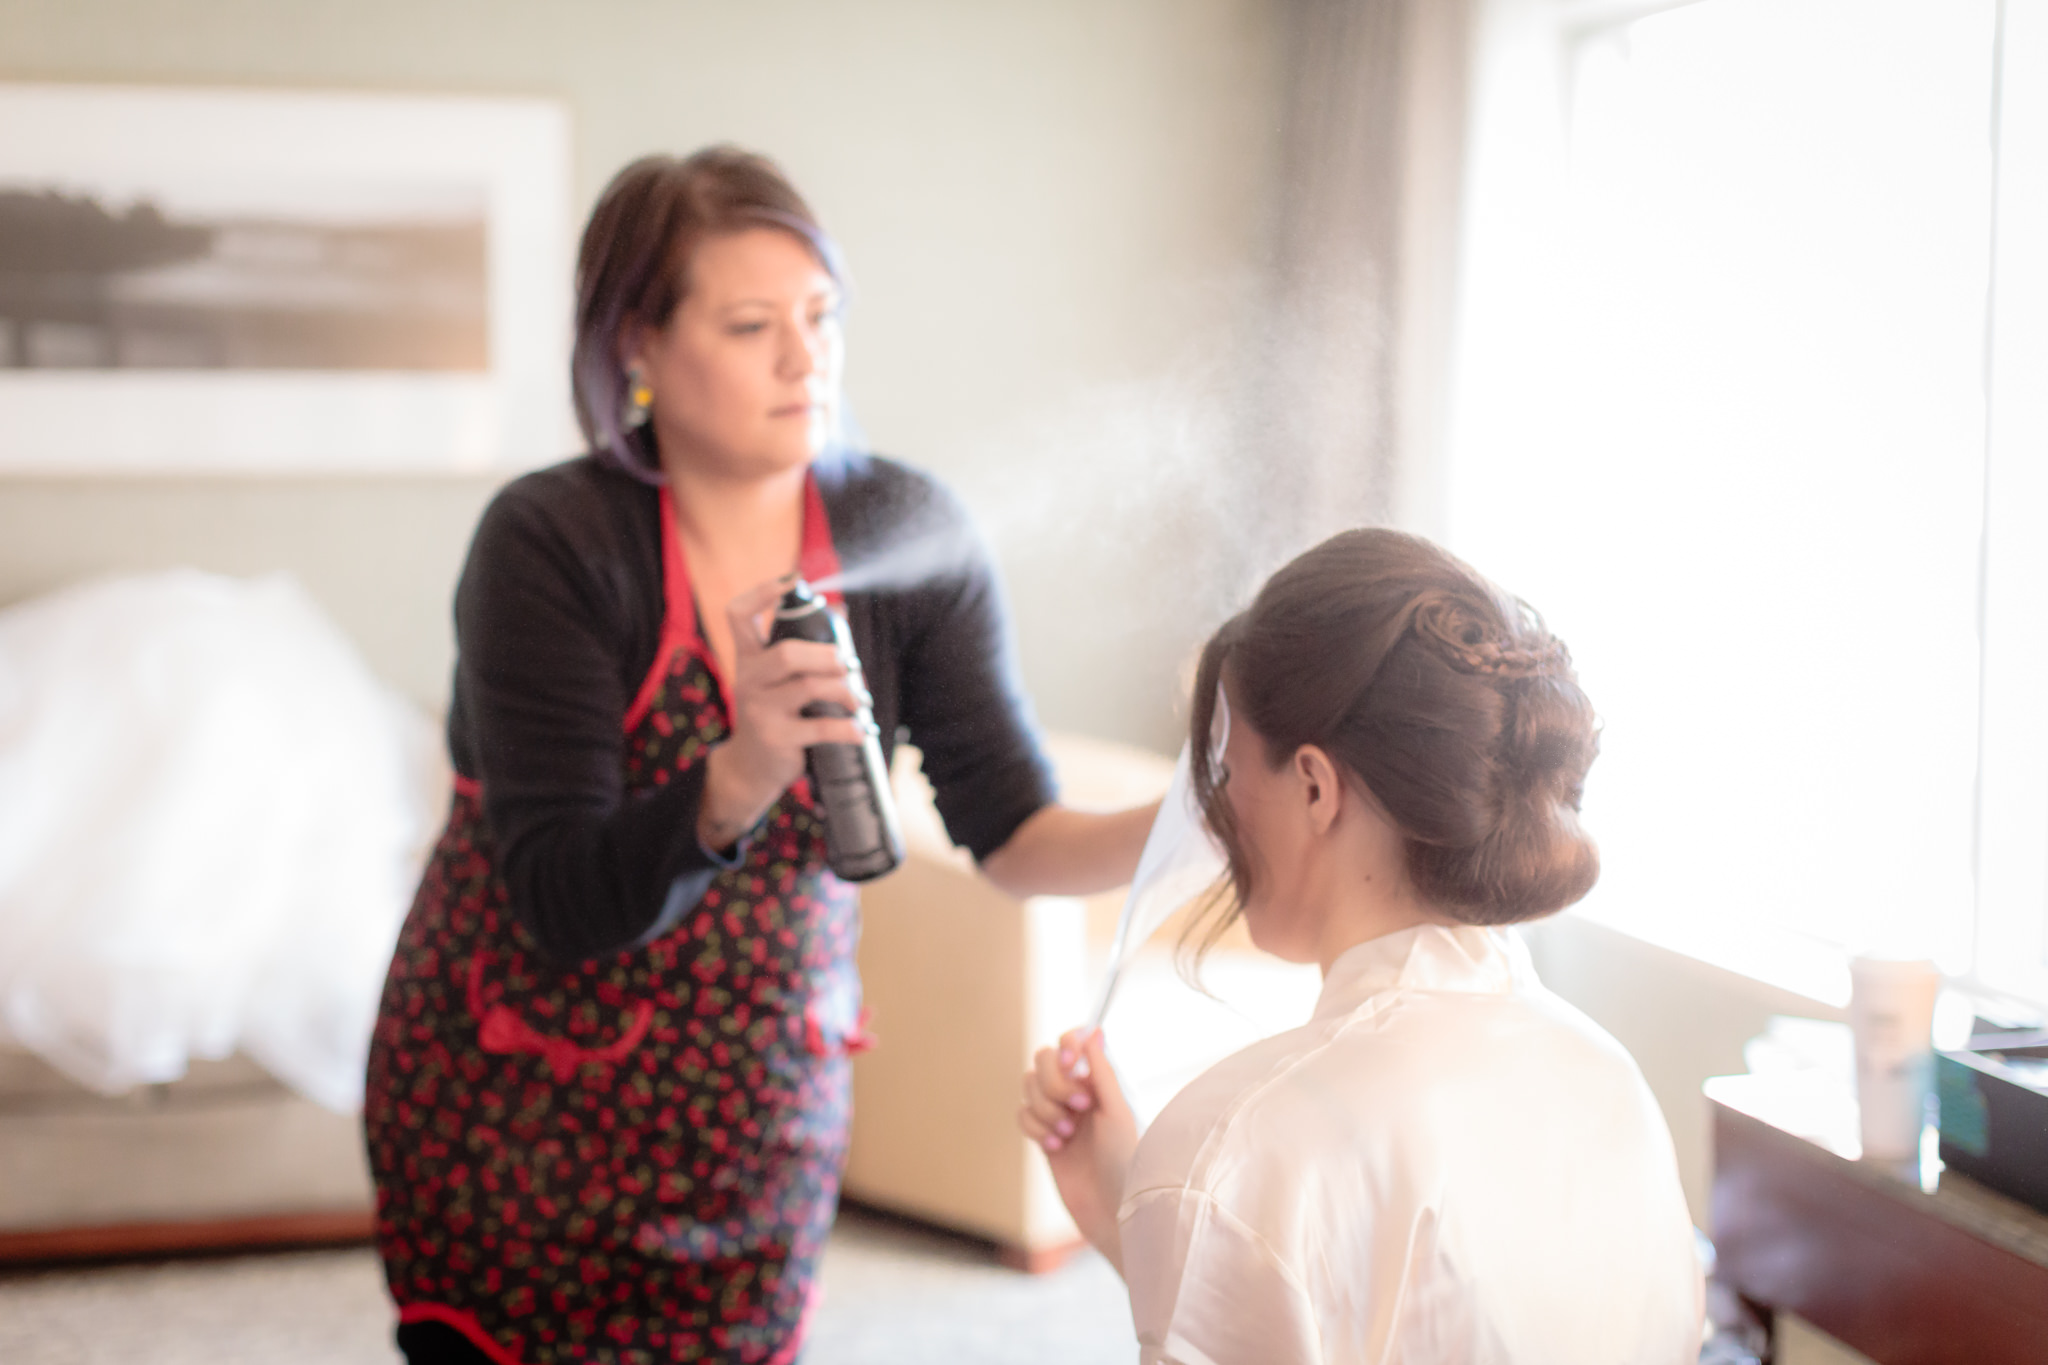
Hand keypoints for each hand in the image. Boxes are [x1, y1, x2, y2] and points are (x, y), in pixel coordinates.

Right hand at [697, 578, 866, 849]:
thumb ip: (803, 651)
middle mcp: (748, 679)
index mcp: (748, 658)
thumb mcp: (777, 681)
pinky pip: (822, 728)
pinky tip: (861, 729)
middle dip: (827, 655)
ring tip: (859, 700)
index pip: (739, 614)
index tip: (793, 581)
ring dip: (845, 691)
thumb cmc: (773, 714)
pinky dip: (849, 727)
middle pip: (787, 653)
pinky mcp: (777, 738)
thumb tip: (840, 612)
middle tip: (847, 665)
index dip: (762, 593)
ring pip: (809, 687)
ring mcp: (760, 710)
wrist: (750, 768)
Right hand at [1019, 1027, 1136, 1273]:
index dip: (1066, 1048)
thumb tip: (1093, 1030)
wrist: (1111, 1208)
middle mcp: (1078, 1091)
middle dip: (1054, 1084)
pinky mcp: (1043, 1135)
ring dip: (1045, 1109)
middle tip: (1078, 1109)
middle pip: (1043, 1060)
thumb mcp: (1117, 1110)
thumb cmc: (1124, 1160)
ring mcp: (1059, 1113)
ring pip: (1029, 1086)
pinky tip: (1056, 1148)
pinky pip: (1022, 1115)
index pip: (1071, 1042)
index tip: (1073, 1066)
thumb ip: (1102, 1070)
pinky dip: (1035, 1129)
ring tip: (1067, 1134)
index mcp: (1099, 1080)